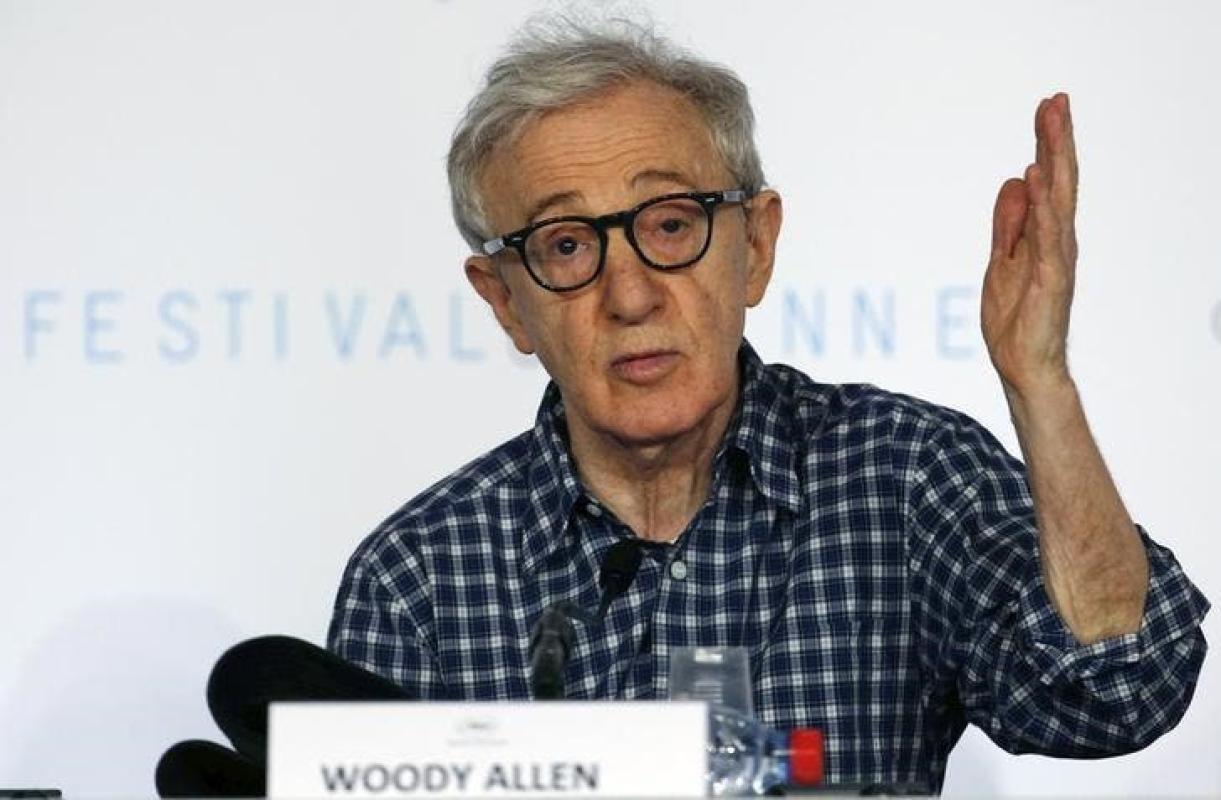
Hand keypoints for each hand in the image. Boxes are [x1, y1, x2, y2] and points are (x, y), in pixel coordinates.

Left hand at [982, 93, 1078, 398]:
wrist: (1021, 364)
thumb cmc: (1016, 318)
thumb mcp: (1001, 260)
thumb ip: (1009, 224)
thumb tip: (1015, 182)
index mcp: (1045, 235)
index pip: (1049, 181)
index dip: (1048, 144)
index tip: (1047, 107)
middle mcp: (1057, 242)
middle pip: (1060, 182)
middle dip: (1056, 140)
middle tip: (1057, 100)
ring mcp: (1056, 260)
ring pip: (1059, 201)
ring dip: (1055, 163)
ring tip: (1052, 126)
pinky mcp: (1050, 281)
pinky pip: (1047, 239)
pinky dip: (1044, 209)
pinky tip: (1039, 182)